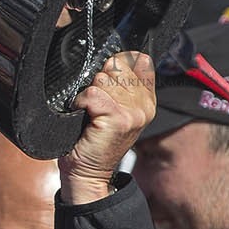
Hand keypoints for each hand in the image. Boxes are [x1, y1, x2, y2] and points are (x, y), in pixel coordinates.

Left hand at [58, 50, 154, 203]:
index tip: (105, 83)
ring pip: (103, 79)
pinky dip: (81, 102)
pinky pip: (93, 92)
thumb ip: (121, 84)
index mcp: (147, 100)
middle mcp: (145, 106)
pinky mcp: (118, 118)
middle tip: (94, 107)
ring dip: (88, 94)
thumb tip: (125, 56)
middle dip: (98, 82)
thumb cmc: (94, 141)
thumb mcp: (113, 109)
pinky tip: (84, 116)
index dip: (114, 65)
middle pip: (115, 68)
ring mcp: (134, 112)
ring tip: (90, 113)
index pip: (135, 60)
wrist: (87, 173)